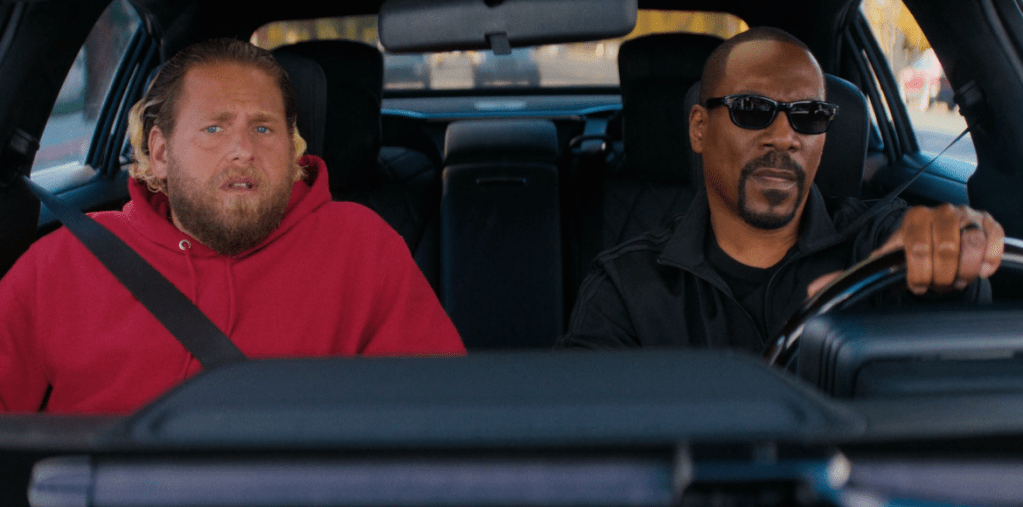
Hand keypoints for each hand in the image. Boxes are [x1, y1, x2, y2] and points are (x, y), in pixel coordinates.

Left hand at [807, 204, 1003, 298]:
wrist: (943, 247)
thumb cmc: (913, 255)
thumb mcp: (884, 263)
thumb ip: (852, 275)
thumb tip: (814, 290)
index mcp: (911, 219)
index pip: (916, 249)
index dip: (918, 275)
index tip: (916, 285)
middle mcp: (940, 212)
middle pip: (945, 249)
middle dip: (940, 276)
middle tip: (936, 284)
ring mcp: (966, 217)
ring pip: (971, 246)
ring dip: (963, 271)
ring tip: (953, 277)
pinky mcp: (990, 224)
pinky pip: (994, 242)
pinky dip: (988, 260)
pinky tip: (977, 267)